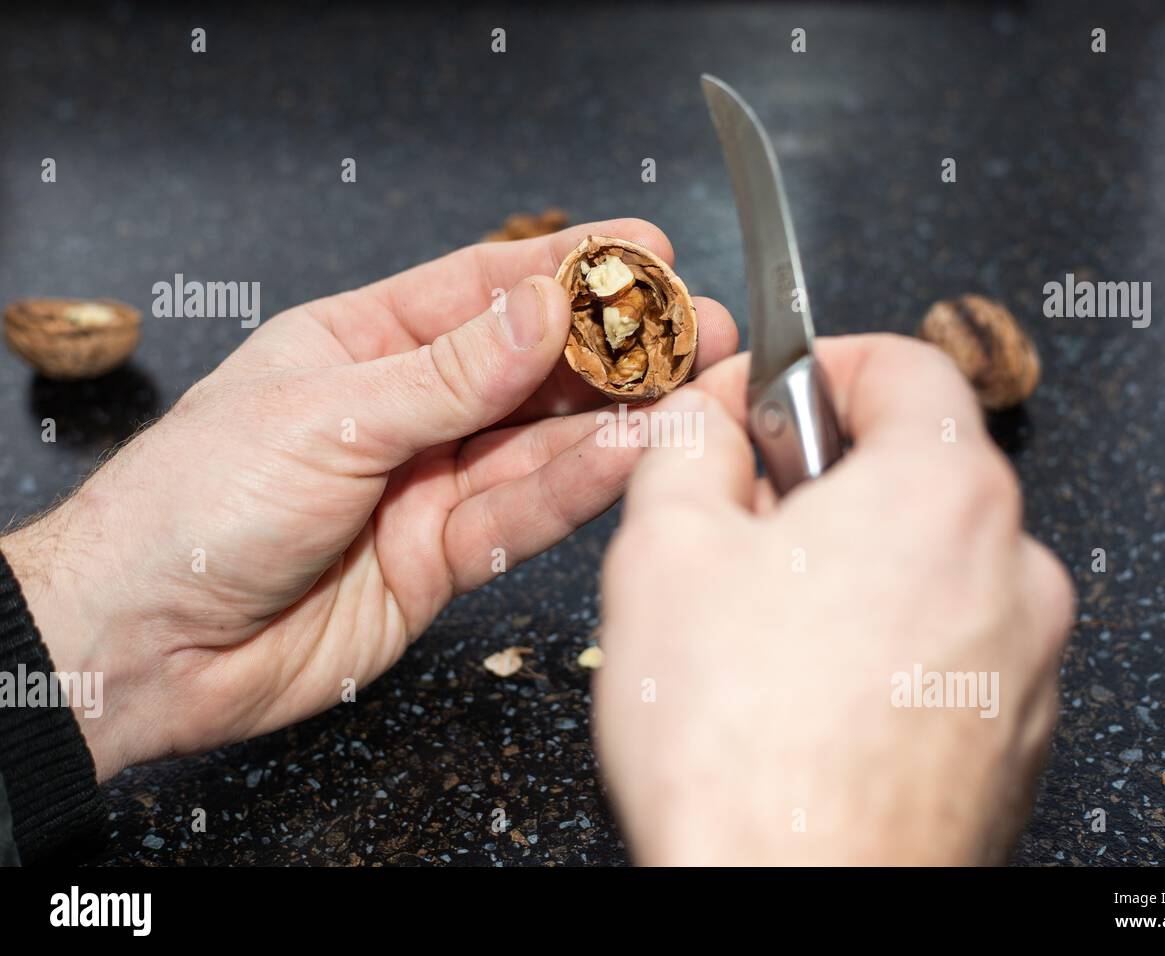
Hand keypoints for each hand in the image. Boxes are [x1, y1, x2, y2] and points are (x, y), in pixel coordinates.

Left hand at [1, 219, 737, 780]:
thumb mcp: (326, 415)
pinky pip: (522, 516)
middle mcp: (406, 411)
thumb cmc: (193, 509)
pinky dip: (576, 489)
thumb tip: (540, 308)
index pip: (482, 288)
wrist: (147, 646)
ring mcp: (428, 486)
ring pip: (540, 445)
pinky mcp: (443, 560)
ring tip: (684, 393)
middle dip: (613, 348)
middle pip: (529, 369)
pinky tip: (624, 456)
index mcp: (361, 343)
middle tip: (694, 329)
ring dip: (612, 420)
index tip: (644, 250)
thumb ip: (447, 374)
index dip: (568, 267)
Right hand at [593, 334, 1074, 864]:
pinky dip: (888, 642)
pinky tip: (810, 698)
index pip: (903, 364)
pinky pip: (951, 647)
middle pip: (918, 467)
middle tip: (739, 529)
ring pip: (932, 563)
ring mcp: (1026, 660)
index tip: (764, 403)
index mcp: (942, 490)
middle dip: (822, 478)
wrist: (796, 905)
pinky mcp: (1013, 736)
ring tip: (764, 631)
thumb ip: (687, 442)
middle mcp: (1013, 567)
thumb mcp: (665, 546)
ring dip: (855, 566)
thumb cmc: (738, 743)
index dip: (817, 366)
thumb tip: (707, 415)